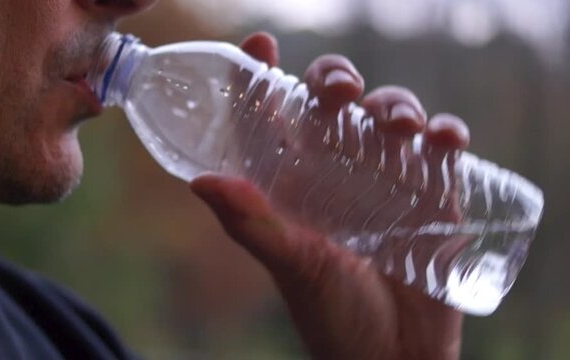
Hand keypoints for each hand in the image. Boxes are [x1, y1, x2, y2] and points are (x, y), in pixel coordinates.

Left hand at [191, 32, 465, 359]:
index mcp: (295, 181)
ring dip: (395, 103)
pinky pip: (441, 147)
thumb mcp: (293, 264)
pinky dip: (445, 132)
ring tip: (398, 126)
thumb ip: (252, 223)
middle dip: (336, 78)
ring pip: (389, 112)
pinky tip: (443, 140)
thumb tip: (200, 180)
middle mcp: (336, 171)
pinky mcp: (431, 192)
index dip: (265, 75)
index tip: (260, 45)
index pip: (276, 115)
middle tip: (341, 89)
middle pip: (334, 100)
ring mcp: (386, 178)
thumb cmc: (334, 315)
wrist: (393, 356)